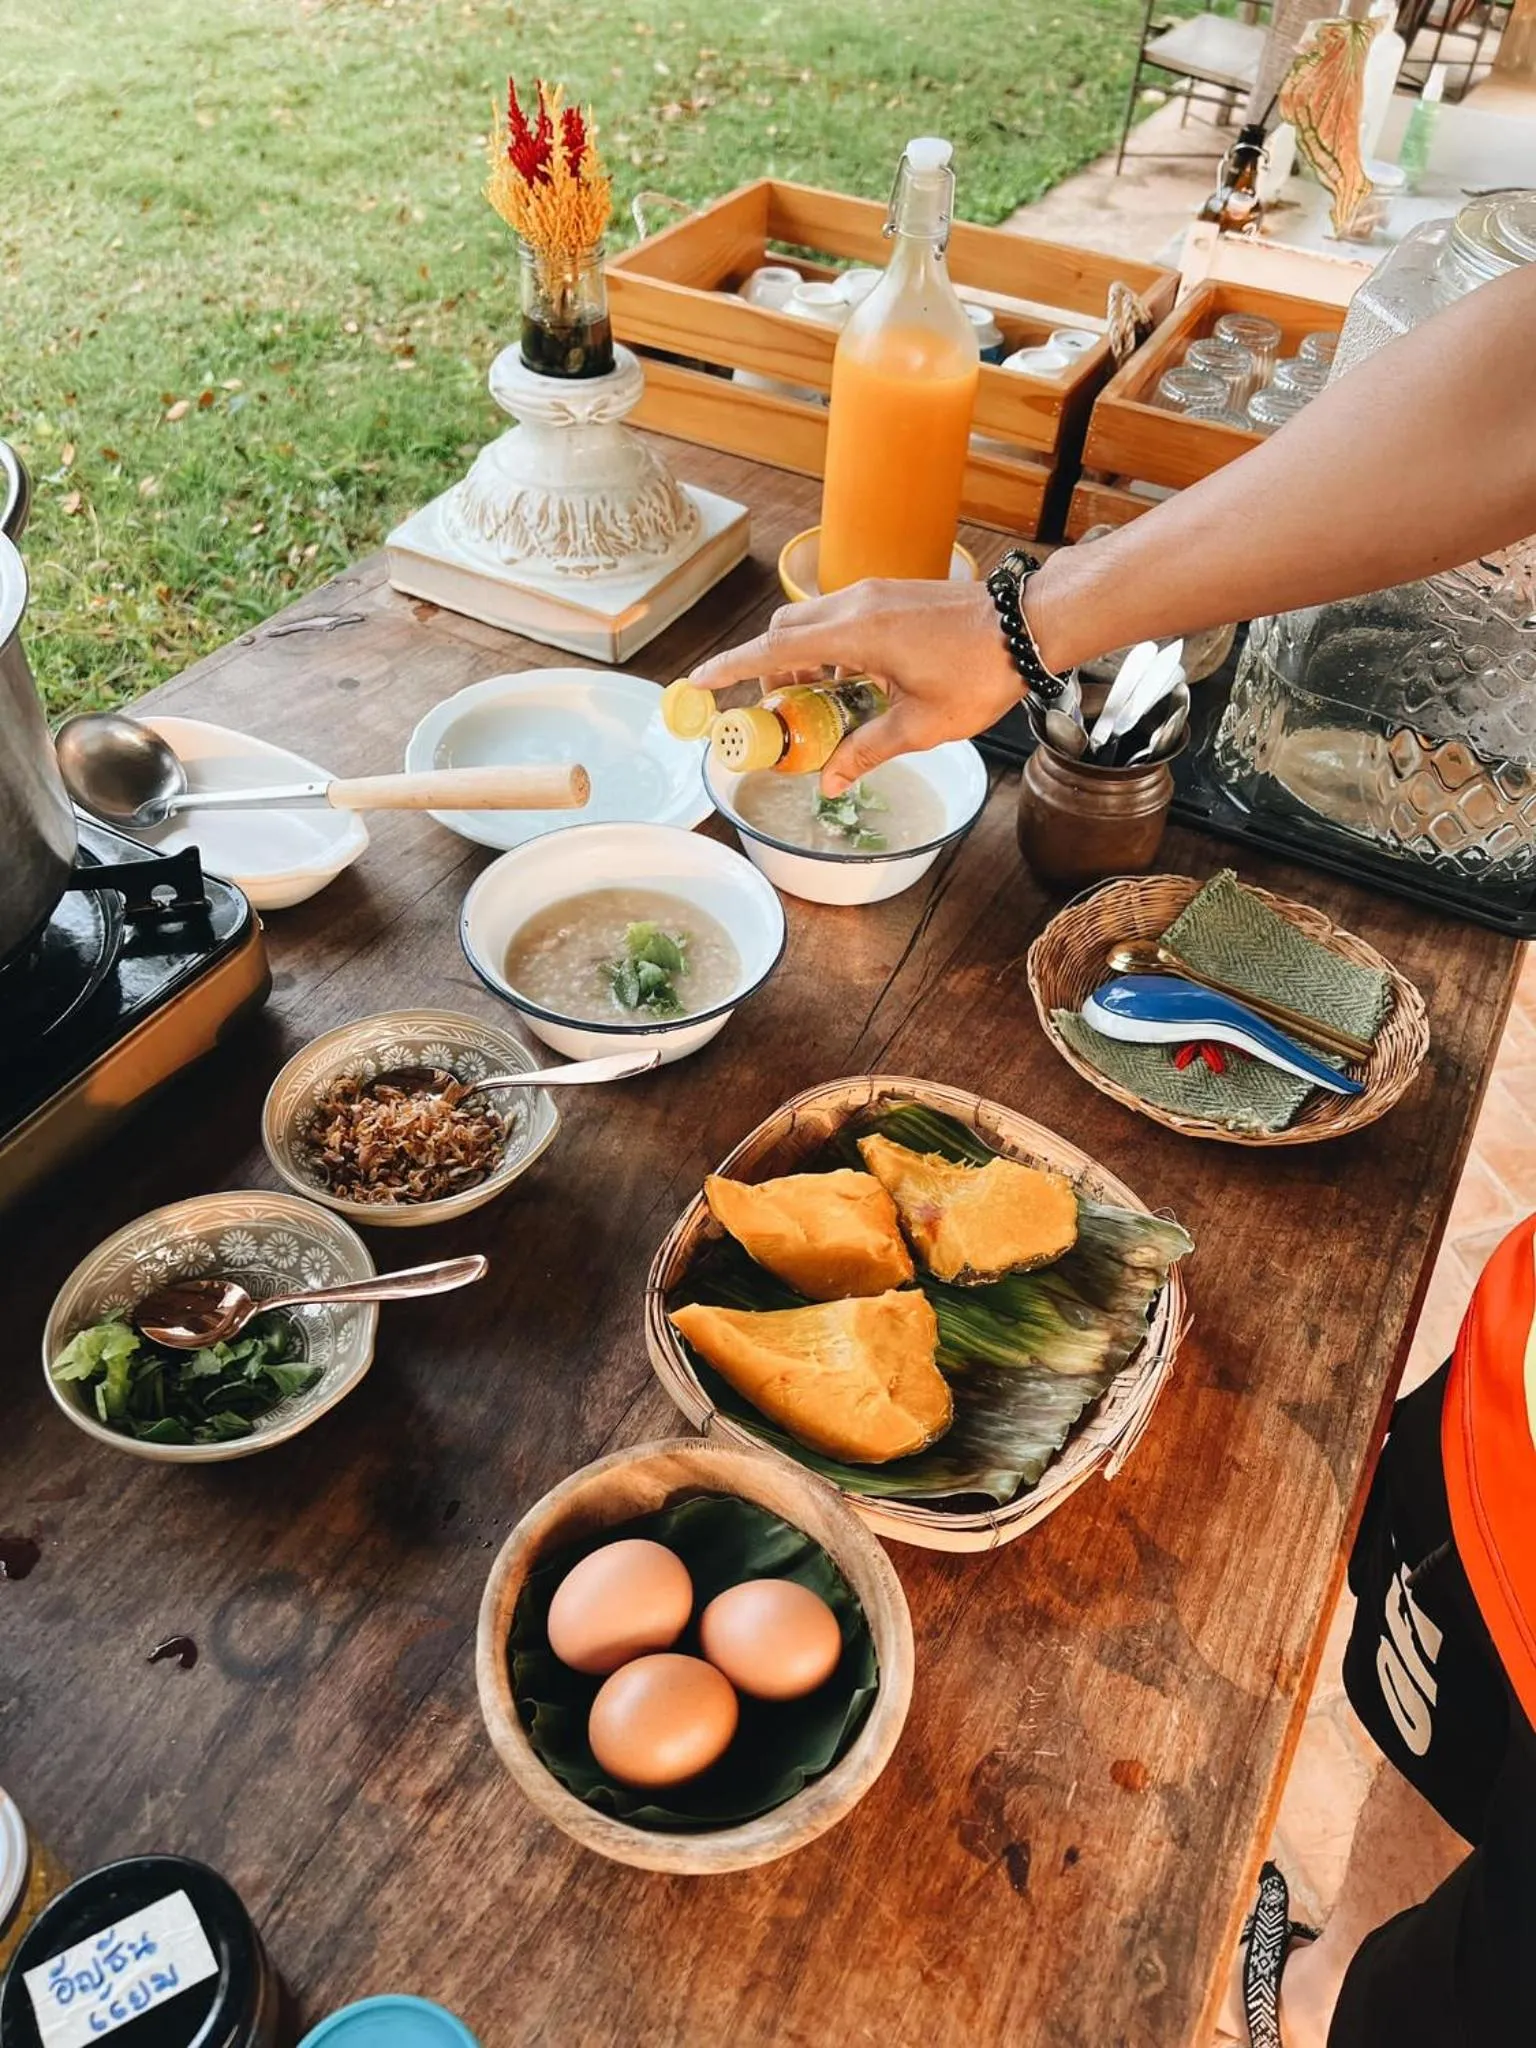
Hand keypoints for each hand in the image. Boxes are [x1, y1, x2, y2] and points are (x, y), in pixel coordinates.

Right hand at [687, 578, 1020, 794]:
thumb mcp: (920, 726)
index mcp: (855, 634)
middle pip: (784, 632)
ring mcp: (874, 593)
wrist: (1028, 625)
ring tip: (819, 703)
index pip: (773, 649)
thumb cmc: (979, 673)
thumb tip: (829, 781)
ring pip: (811, 621)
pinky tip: (852, 682)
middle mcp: (855, 604)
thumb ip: (866, 751)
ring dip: (801, 659)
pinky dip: (827, 647)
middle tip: (780, 713)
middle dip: (768, 669)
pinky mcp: (890, 593)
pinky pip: (839, 617)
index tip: (698, 682)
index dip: (731, 667)